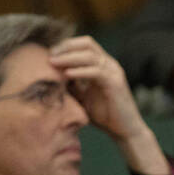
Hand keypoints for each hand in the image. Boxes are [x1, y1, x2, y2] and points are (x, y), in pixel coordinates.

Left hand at [49, 36, 167, 174]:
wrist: (124, 131)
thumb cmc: (104, 115)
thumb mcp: (82, 96)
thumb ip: (71, 84)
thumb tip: (50, 74)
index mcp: (103, 65)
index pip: (84, 44)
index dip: (65, 46)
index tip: (49, 55)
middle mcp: (110, 65)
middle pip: (87, 43)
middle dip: (65, 47)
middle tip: (49, 56)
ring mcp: (114, 72)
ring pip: (90, 55)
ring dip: (69, 57)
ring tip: (53, 63)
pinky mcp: (116, 83)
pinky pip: (96, 71)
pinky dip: (80, 71)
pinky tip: (67, 75)